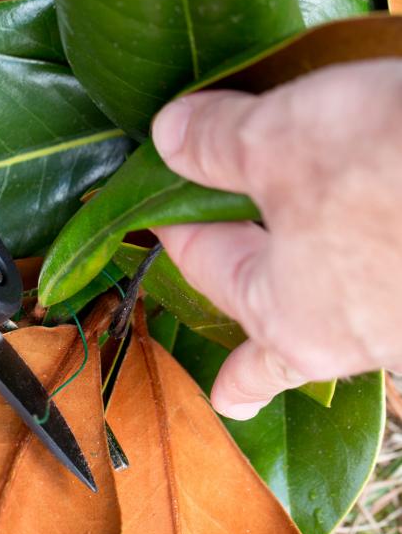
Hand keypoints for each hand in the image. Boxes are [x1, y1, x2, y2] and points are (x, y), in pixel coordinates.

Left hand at [151, 61, 401, 418]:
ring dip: (321, 331)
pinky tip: (379, 292)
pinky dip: (377, 302)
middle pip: (279, 343)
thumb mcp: (285, 139)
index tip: (155, 209)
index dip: (175, 230)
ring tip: (308, 348)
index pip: (205, 265)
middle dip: (252, 369)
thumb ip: (221, 143)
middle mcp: (345, 336)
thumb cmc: (392, 173)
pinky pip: (391, 309)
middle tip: (234, 397)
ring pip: (345, 332)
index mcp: (283, 312)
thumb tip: (168, 136)